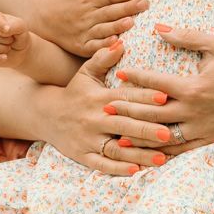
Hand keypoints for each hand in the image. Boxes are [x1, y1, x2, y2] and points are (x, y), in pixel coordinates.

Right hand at [0, 11, 29, 66]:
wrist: (20, 51)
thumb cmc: (19, 36)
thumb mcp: (22, 28)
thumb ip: (15, 25)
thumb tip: (3, 31)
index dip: (1, 24)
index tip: (8, 30)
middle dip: (5, 40)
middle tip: (11, 40)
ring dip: (3, 49)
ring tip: (8, 47)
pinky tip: (5, 57)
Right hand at [32, 41, 174, 177]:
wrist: (45, 114)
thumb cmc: (74, 92)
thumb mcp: (85, 73)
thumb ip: (103, 58)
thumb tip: (121, 42)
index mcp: (99, 98)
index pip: (125, 98)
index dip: (144, 97)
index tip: (164, 97)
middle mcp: (95, 119)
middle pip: (124, 126)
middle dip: (146, 130)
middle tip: (168, 133)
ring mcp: (89, 139)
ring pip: (116, 149)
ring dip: (139, 155)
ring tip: (161, 159)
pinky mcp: (83, 156)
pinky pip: (102, 165)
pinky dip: (118, 169)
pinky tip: (136, 172)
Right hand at [39, 0, 148, 55]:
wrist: (45, 19)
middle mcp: (88, 15)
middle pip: (110, 11)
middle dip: (128, 8)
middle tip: (144, 4)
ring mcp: (84, 31)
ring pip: (103, 29)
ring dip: (117, 26)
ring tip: (132, 23)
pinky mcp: (82, 46)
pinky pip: (94, 46)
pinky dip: (104, 45)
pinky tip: (116, 43)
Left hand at [109, 25, 213, 152]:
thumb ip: (186, 37)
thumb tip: (158, 28)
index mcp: (194, 87)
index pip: (156, 84)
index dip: (135, 79)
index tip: (117, 75)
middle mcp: (195, 111)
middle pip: (153, 114)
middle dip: (127, 112)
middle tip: (104, 109)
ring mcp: (203, 128)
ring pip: (165, 137)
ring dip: (140, 138)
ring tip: (118, 138)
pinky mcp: (211, 139)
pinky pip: (183, 149)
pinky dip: (163, 152)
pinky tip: (148, 154)